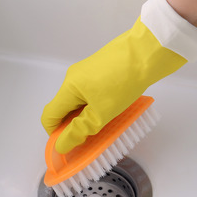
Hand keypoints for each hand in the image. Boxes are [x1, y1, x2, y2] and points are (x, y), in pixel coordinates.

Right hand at [41, 0, 196, 153]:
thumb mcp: (101, 112)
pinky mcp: (102, 69)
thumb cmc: (123, 81)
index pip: (49, 116)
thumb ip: (79, 130)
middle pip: (65, 108)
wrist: (148, 50)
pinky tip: (115, 109)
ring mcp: (88, 72)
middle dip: (74, 126)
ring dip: (88, 116)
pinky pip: (92, 92)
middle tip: (94, 139)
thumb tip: (60, 144)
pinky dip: (98, 105)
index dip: (55, 134)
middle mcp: (74, 78)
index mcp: (68, 87)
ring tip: (108, 125)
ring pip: (80, 101)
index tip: (72, 146)